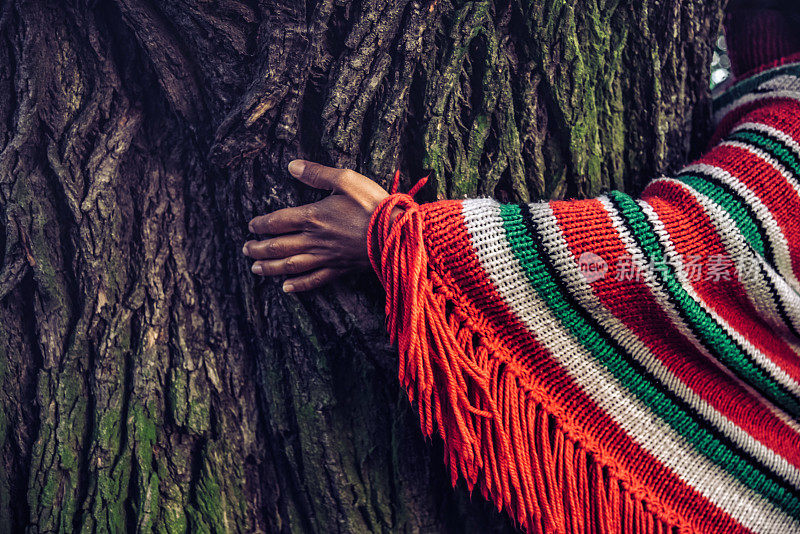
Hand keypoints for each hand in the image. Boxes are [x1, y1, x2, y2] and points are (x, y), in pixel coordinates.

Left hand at [243, 160, 388, 291]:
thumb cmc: (374, 205)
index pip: (278, 221)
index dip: (261, 224)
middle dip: (259, 248)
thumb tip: (292, 166)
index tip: (251, 226)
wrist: (397, 234)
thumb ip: (318, 173)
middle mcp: (314, 239)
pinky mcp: (339, 269)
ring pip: (290, 265)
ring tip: (255, 268)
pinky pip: (314, 280)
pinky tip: (287, 288)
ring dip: (270, 268)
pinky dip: (298, 285)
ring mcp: (326, 257)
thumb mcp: (347, 180)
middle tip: (246, 249)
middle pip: (278, 246)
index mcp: (313, 216)